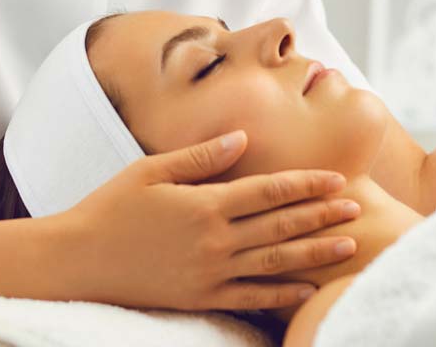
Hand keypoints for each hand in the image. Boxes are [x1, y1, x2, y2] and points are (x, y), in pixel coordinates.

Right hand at [64, 130, 358, 310]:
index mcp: (204, 204)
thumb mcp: (152, 169)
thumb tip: (242, 138)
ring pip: (275, 262)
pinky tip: (306, 287)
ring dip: (314, 253)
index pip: (267, 191)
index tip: (335, 178)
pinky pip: (251, 297)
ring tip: (346, 246)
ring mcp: (209, 272)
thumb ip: (201, 155)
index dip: (305, 184)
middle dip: (321, 215)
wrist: (79, 259)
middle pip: (280, 225)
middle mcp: (214, 239)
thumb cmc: (113, 206)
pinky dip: (282, 293)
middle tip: (356, 207)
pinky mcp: (200, 296)